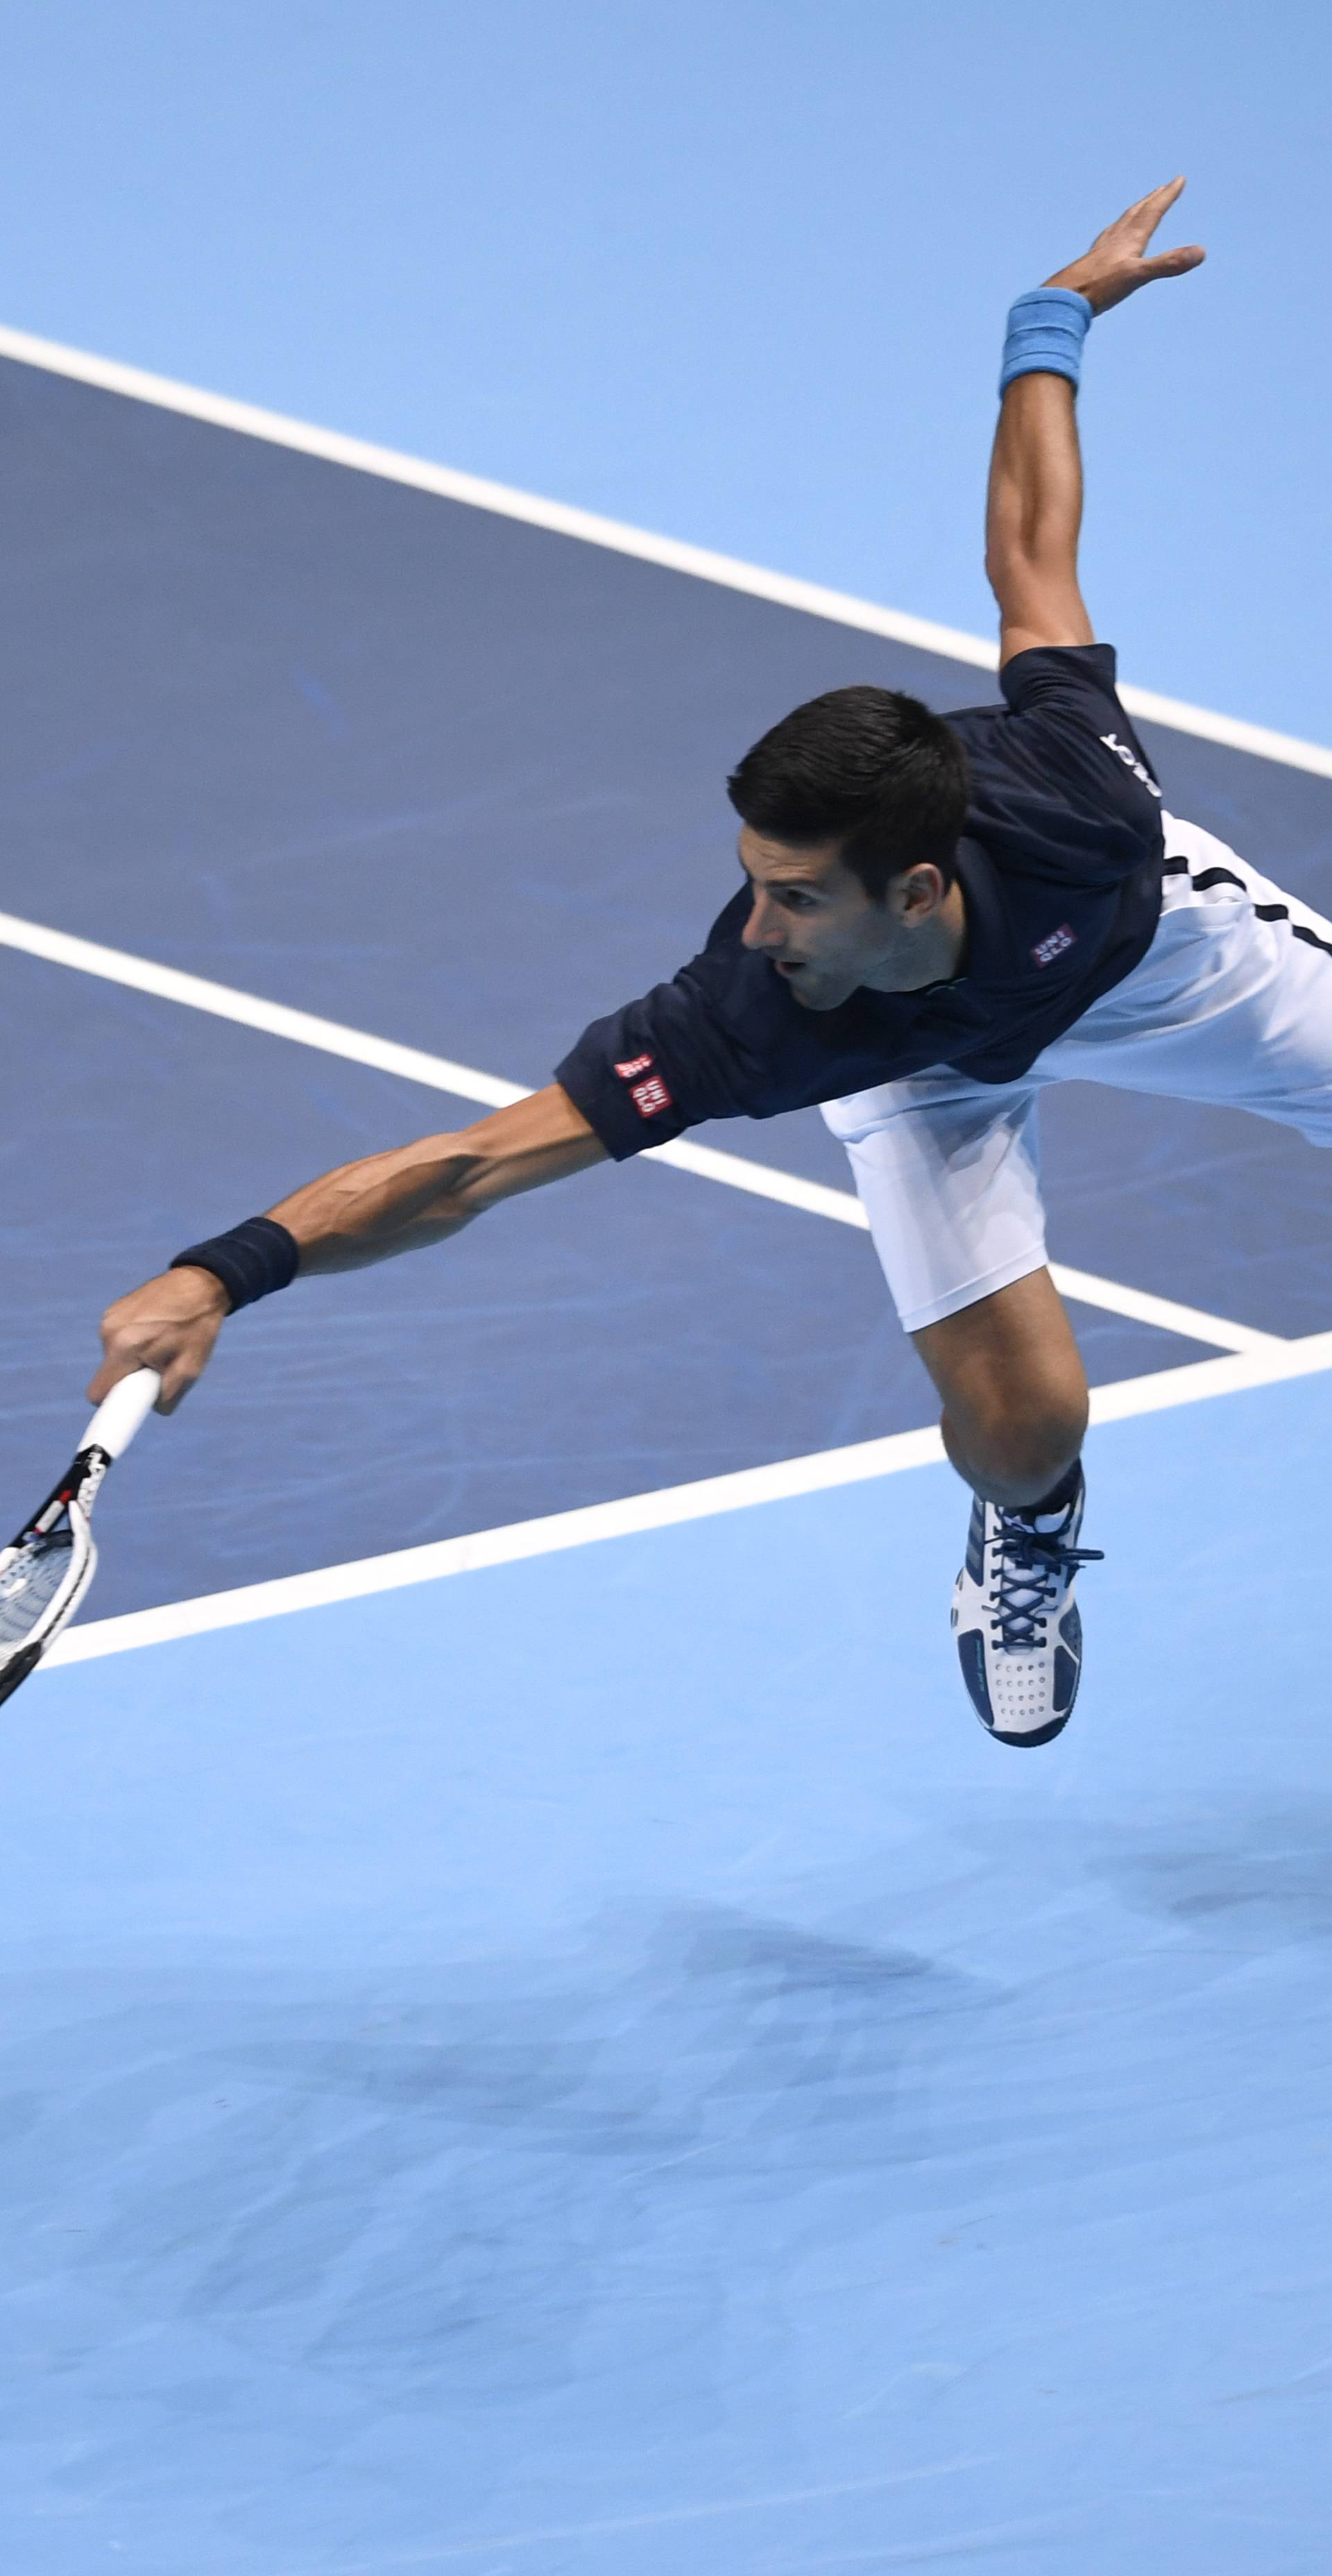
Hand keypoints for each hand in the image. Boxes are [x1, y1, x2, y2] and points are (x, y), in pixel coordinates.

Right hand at [89, 1266, 229, 1414]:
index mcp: (125, 1347)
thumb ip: (168, 1396)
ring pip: (115, 1357)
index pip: (98, 1393)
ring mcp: (109, 1318)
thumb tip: (152, 1406)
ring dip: (135, 1359)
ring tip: (163, 1342)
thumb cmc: (198, 1327)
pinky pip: (118, 1340)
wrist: (200, 1284)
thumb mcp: (191, 1369)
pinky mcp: (114, 1310)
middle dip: (131, 1379)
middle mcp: (110, 1332)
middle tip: (159, 1367)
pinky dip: (134, 1342)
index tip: (122, 1412)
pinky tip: (156, 1329)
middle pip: (109, 1375)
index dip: (111, 1406)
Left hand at [1046, 177, 1203, 314]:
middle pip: (1137, 213)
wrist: (1063, 299)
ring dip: (1133, 213)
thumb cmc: (1099, 287)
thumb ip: (1168, 264)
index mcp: (1130, 239)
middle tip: (1162, 188)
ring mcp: (1102, 250)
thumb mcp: (1138, 276)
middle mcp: (1116, 239)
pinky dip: (1115, 233)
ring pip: (1121, 224)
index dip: (1167, 196)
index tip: (1179, 180)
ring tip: (1138, 208)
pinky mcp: (1091, 263)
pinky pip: (1107, 240)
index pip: (1153, 212)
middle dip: (1152, 200)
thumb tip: (1201, 252)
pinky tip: (1109, 240)